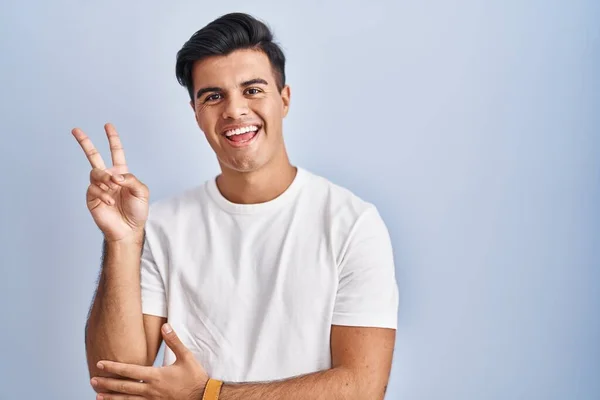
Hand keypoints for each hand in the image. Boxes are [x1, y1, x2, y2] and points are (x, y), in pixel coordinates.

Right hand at [72, 123, 148, 242]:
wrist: (128, 229)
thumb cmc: (137, 211)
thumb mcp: (142, 192)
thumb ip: (131, 179)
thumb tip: (115, 175)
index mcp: (121, 174)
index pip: (116, 153)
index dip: (112, 139)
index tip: (108, 125)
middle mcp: (108, 178)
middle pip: (93, 156)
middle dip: (85, 143)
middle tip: (75, 130)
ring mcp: (98, 187)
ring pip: (95, 173)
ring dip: (105, 179)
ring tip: (113, 188)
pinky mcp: (92, 197)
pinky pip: (94, 189)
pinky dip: (103, 194)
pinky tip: (110, 202)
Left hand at [91, 324, 208, 399]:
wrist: (203, 397)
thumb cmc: (195, 376)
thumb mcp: (186, 356)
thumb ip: (174, 341)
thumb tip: (165, 326)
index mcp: (156, 376)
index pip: (129, 371)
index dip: (114, 367)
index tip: (100, 364)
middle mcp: (150, 390)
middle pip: (123, 387)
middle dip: (107, 383)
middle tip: (92, 380)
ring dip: (111, 398)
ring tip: (98, 396)